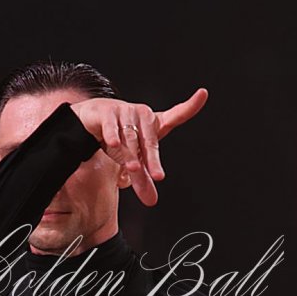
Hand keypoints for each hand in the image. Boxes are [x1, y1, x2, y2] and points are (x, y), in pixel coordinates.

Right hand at [70, 88, 207, 206]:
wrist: (94, 120)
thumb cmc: (121, 137)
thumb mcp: (134, 159)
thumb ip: (143, 179)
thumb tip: (151, 201)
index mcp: (154, 124)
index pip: (176, 115)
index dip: (190, 106)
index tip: (203, 93)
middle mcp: (142, 114)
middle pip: (149, 140)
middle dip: (152, 159)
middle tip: (157, 176)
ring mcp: (124, 111)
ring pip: (130, 136)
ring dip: (131, 153)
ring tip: (134, 168)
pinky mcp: (106, 112)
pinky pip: (111, 126)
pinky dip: (112, 135)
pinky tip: (114, 143)